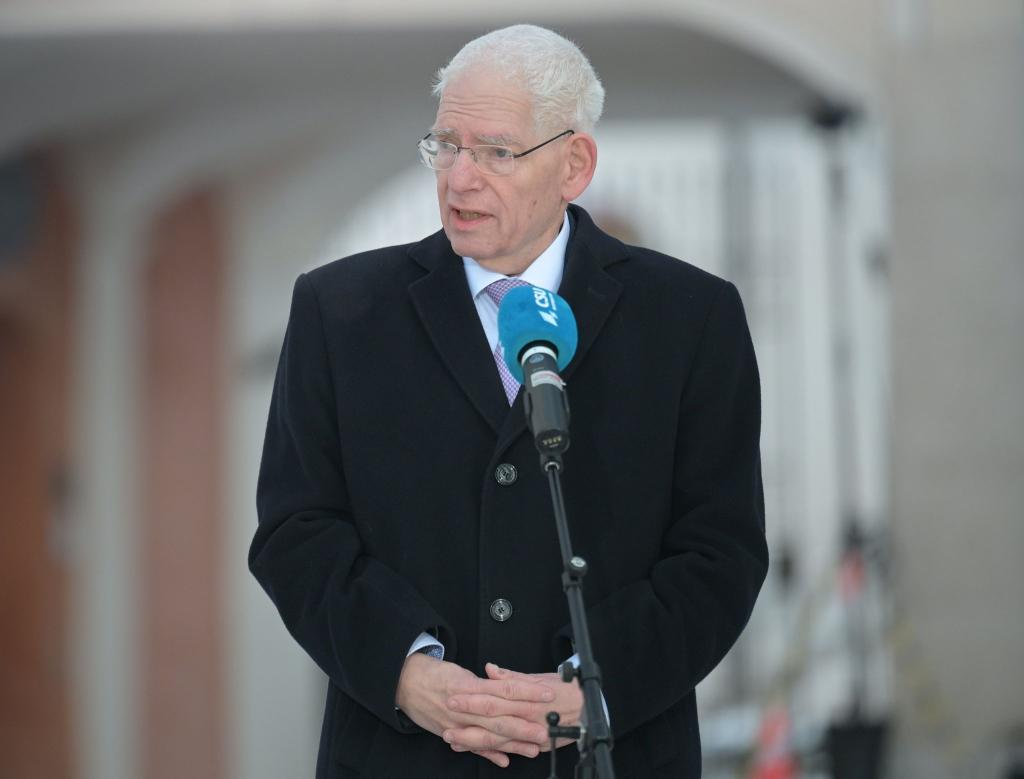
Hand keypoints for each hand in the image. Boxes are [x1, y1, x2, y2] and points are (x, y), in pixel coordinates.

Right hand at [395, 653, 554, 767]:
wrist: (405, 683)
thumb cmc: (435, 674)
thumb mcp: (461, 671)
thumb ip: (485, 680)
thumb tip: (505, 682)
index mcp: (470, 686)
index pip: (505, 689)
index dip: (527, 692)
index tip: (546, 694)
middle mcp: (465, 707)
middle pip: (500, 716)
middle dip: (524, 725)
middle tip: (544, 730)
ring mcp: (457, 724)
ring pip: (489, 735)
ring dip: (511, 744)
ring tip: (532, 748)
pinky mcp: (450, 734)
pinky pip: (472, 747)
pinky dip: (488, 754)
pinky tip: (504, 760)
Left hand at [444, 663, 582, 754]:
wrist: (590, 708)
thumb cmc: (565, 688)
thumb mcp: (540, 677)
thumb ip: (513, 677)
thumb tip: (490, 669)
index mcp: (527, 698)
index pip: (494, 698)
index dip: (472, 698)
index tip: (454, 695)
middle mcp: (528, 717)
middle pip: (493, 721)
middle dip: (467, 722)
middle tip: (446, 720)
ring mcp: (531, 734)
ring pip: (499, 740)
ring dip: (474, 740)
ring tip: (452, 738)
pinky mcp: (536, 745)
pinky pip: (510, 750)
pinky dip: (492, 752)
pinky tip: (475, 749)